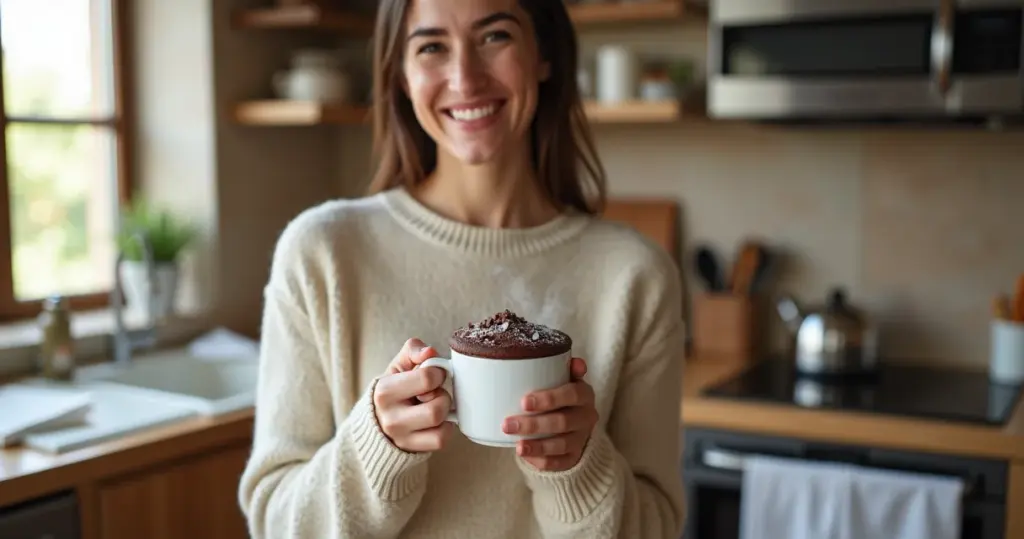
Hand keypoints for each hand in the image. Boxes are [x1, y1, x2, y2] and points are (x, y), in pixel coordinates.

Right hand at [373, 338, 454, 452]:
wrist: (377, 421)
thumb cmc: (393, 389)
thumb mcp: (398, 366)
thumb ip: (412, 351)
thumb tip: (430, 352)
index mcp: (385, 391)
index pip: (427, 378)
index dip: (438, 373)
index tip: (434, 375)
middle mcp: (391, 417)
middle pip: (437, 406)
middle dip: (443, 396)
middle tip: (435, 394)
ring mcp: (401, 437)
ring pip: (440, 425)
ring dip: (445, 413)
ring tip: (435, 406)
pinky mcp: (411, 449)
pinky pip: (441, 440)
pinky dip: (446, 429)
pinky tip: (437, 421)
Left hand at [503, 358, 597, 471]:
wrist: (574, 425)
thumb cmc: (561, 397)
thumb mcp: (565, 380)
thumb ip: (564, 368)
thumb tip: (575, 361)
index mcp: (585, 394)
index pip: (572, 394)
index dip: (550, 398)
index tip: (523, 402)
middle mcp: (587, 416)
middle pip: (563, 422)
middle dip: (534, 424)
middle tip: (507, 424)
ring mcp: (582, 438)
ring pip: (561, 444)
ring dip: (537, 446)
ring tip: (517, 446)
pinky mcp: (575, 456)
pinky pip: (560, 462)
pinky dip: (543, 461)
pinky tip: (526, 457)